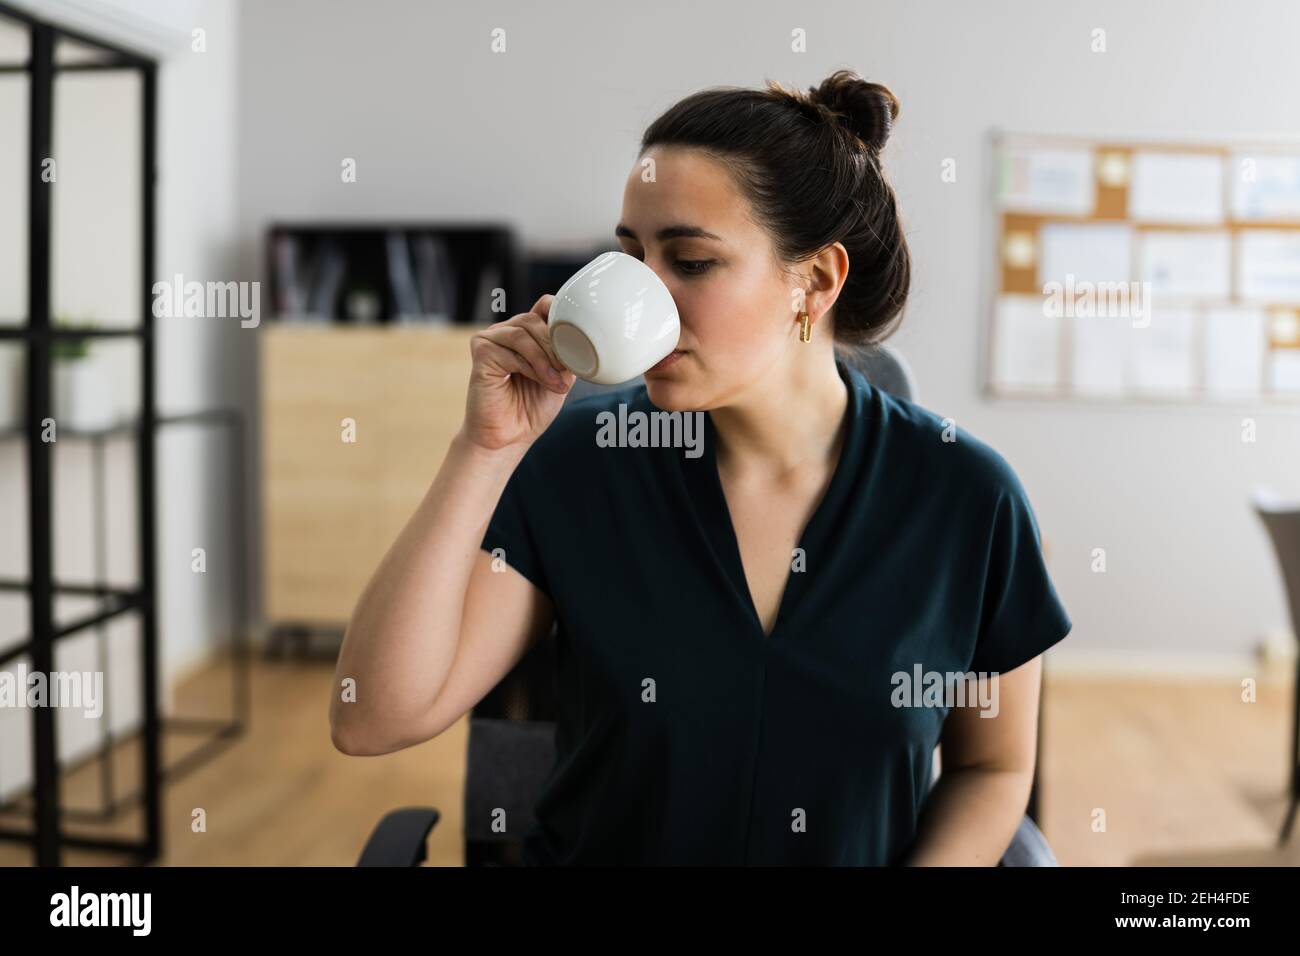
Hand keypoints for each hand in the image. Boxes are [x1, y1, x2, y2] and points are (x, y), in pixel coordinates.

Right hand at [461, 294, 576, 451]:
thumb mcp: (559, 377)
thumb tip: (582, 338)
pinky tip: (541, 381)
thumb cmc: (531, 409)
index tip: (577, 334)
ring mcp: (491, 340)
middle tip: (566, 371)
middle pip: (534, 320)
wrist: (508, 438)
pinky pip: (511, 350)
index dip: (560, 313)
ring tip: (555, 381)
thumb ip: (566, 354)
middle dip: (556, 345)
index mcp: (526, 334)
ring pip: (523, 333)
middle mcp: (506, 332)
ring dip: (544, 358)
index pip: (544, 306)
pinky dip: (531, 366)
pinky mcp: (481, 351)